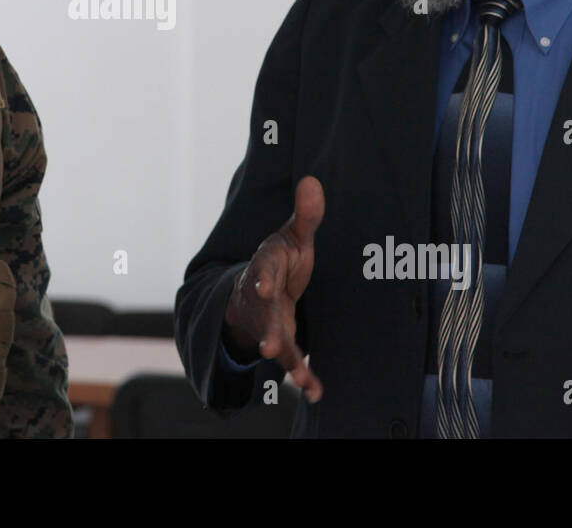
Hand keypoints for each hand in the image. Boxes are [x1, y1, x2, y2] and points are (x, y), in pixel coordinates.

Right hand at [223, 175, 324, 402]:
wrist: (255, 292)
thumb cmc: (279, 262)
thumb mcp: (292, 238)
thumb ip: (305, 216)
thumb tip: (313, 179)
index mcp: (266, 267)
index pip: (263, 271)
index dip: (263, 279)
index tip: (265, 287)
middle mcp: (263, 298)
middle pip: (265, 315)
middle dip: (269, 331)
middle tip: (271, 348)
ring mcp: (270, 322)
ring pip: (274, 340)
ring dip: (283, 358)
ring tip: (293, 375)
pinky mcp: (282, 341)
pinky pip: (292, 361)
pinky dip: (303, 377)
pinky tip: (316, 392)